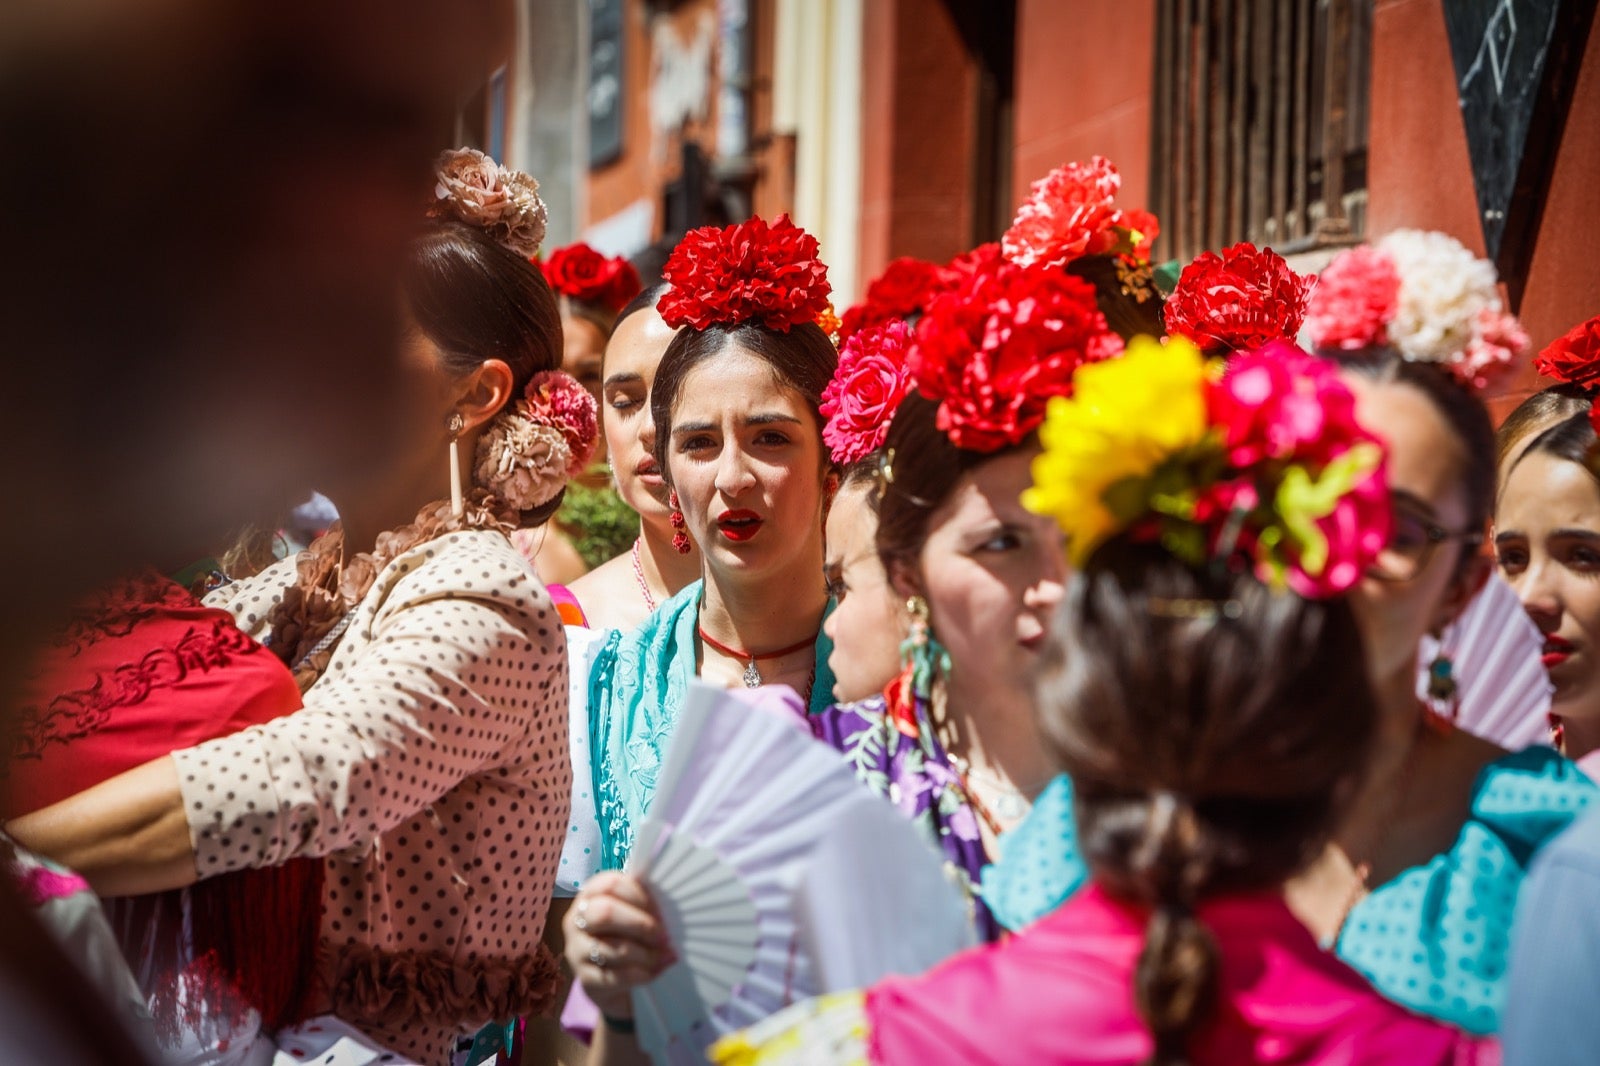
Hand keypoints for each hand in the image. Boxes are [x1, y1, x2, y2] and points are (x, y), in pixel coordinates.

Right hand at [563, 871, 675, 1019]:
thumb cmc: (625, 934)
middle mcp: (577, 919)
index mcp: (590, 894)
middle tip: (663, 936)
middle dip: (641, 925)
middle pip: (605, 913)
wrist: (608, 977)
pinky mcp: (585, 979)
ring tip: (664, 956)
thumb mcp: (631, 913)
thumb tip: (671, 910)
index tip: (660, 911)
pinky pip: (615, 976)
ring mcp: (577, 950)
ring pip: (612, 949)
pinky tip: (655, 971)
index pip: (610, 885)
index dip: (639, 896)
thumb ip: (644, 905)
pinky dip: (640, 974)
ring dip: (645, 954)